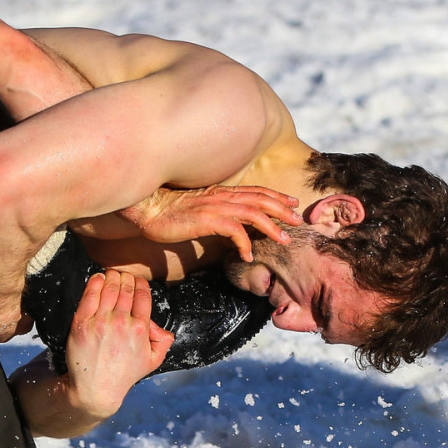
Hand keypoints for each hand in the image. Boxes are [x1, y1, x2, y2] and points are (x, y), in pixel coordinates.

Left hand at [64, 270, 173, 417]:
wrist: (96, 387)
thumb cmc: (124, 374)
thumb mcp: (153, 361)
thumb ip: (163, 342)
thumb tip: (164, 329)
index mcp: (140, 329)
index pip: (142, 295)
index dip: (140, 284)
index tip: (138, 282)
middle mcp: (121, 322)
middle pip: (126, 288)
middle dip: (126, 278)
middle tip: (124, 276)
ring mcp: (100, 322)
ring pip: (108, 288)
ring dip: (112, 277)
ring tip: (112, 275)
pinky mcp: (81, 323)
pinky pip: (89, 296)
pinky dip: (94, 283)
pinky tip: (97, 278)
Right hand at [119, 185, 303, 261]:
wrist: (148, 208)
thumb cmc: (169, 212)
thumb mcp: (198, 210)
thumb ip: (216, 214)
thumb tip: (229, 227)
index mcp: (221, 192)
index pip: (255, 191)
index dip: (276, 196)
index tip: (292, 203)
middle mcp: (222, 196)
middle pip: (261, 199)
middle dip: (283, 210)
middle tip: (299, 221)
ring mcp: (215, 207)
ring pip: (254, 213)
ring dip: (272, 227)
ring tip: (285, 240)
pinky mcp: (207, 219)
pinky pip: (234, 231)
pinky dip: (244, 243)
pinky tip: (248, 256)